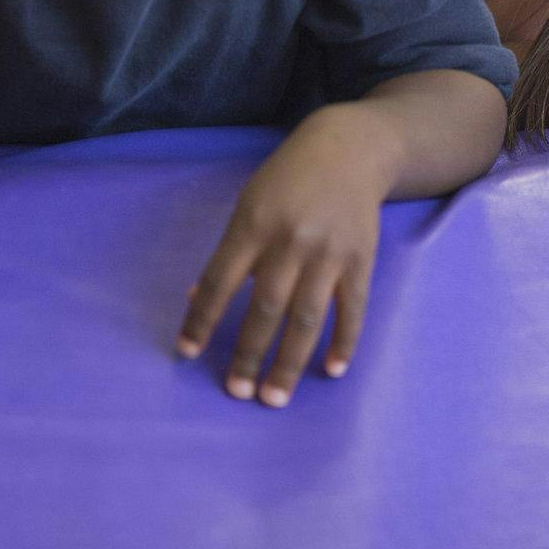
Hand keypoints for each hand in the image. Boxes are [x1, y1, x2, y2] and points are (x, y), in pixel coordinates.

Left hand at [176, 104, 388, 407]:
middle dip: (249, 354)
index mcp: (255, 224)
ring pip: (307, 317)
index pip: (220, 282)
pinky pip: (352, 309)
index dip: (202, 319)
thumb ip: (229, 253)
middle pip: (266, 308)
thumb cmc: (288, 180)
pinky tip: (331, 370)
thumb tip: (199, 300)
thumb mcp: (249, 204)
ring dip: (289, 362)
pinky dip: (343, 341)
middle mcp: (291, 240)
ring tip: (274, 398)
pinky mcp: (361, 258)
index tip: (186, 352)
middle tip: (236, 392)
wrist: (350, 150)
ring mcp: (330, 252)